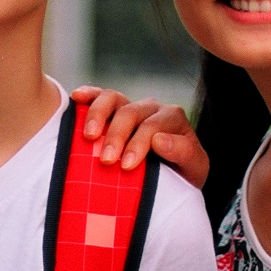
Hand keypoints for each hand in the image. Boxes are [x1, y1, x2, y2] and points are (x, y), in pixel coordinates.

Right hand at [71, 86, 209, 188]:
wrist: (174, 175)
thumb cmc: (183, 174)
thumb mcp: (194, 168)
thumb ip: (183, 152)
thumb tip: (159, 140)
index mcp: (173, 118)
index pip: (154, 126)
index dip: (138, 144)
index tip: (126, 166)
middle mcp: (152, 108)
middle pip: (131, 113)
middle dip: (117, 136)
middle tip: (105, 160)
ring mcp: (131, 106)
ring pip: (113, 99)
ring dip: (99, 115)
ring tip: (89, 136)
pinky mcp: (114, 109)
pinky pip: (100, 96)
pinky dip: (89, 95)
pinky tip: (76, 97)